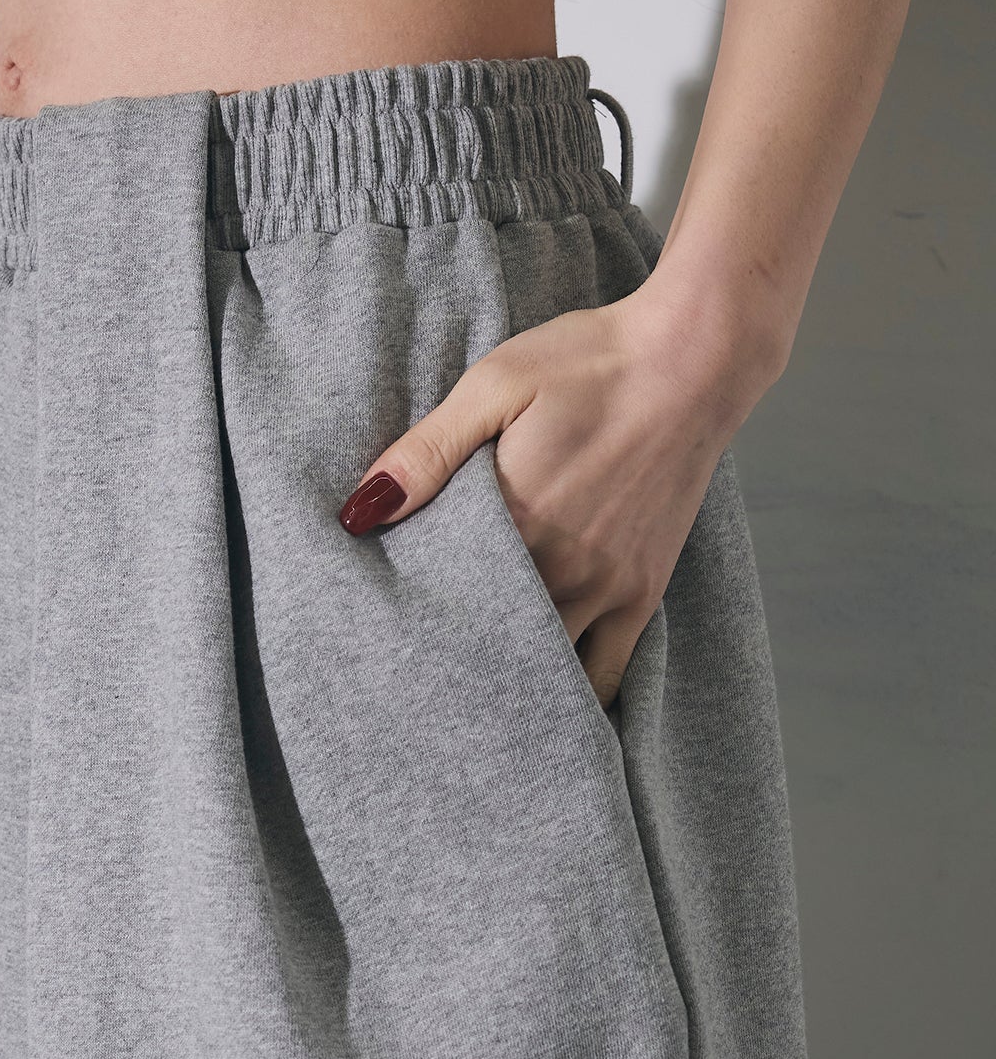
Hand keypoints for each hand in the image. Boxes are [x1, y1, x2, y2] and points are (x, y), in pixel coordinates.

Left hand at [337, 281, 776, 708]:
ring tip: (478, 686)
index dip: (416, 613)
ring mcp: (606, 589)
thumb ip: (427, 451)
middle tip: (425, 666)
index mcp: (515, 522)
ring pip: (545, 668)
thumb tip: (362, 510)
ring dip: (511, 677)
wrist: (696, 359)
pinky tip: (547, 700)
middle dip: (457, 656)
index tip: (394, 619)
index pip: (444, 597)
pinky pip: (608, 672)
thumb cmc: (591, 363)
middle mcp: (560, 569)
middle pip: (490, 643)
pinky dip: (577, 694)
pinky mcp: (643, 593)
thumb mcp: (495, 384)